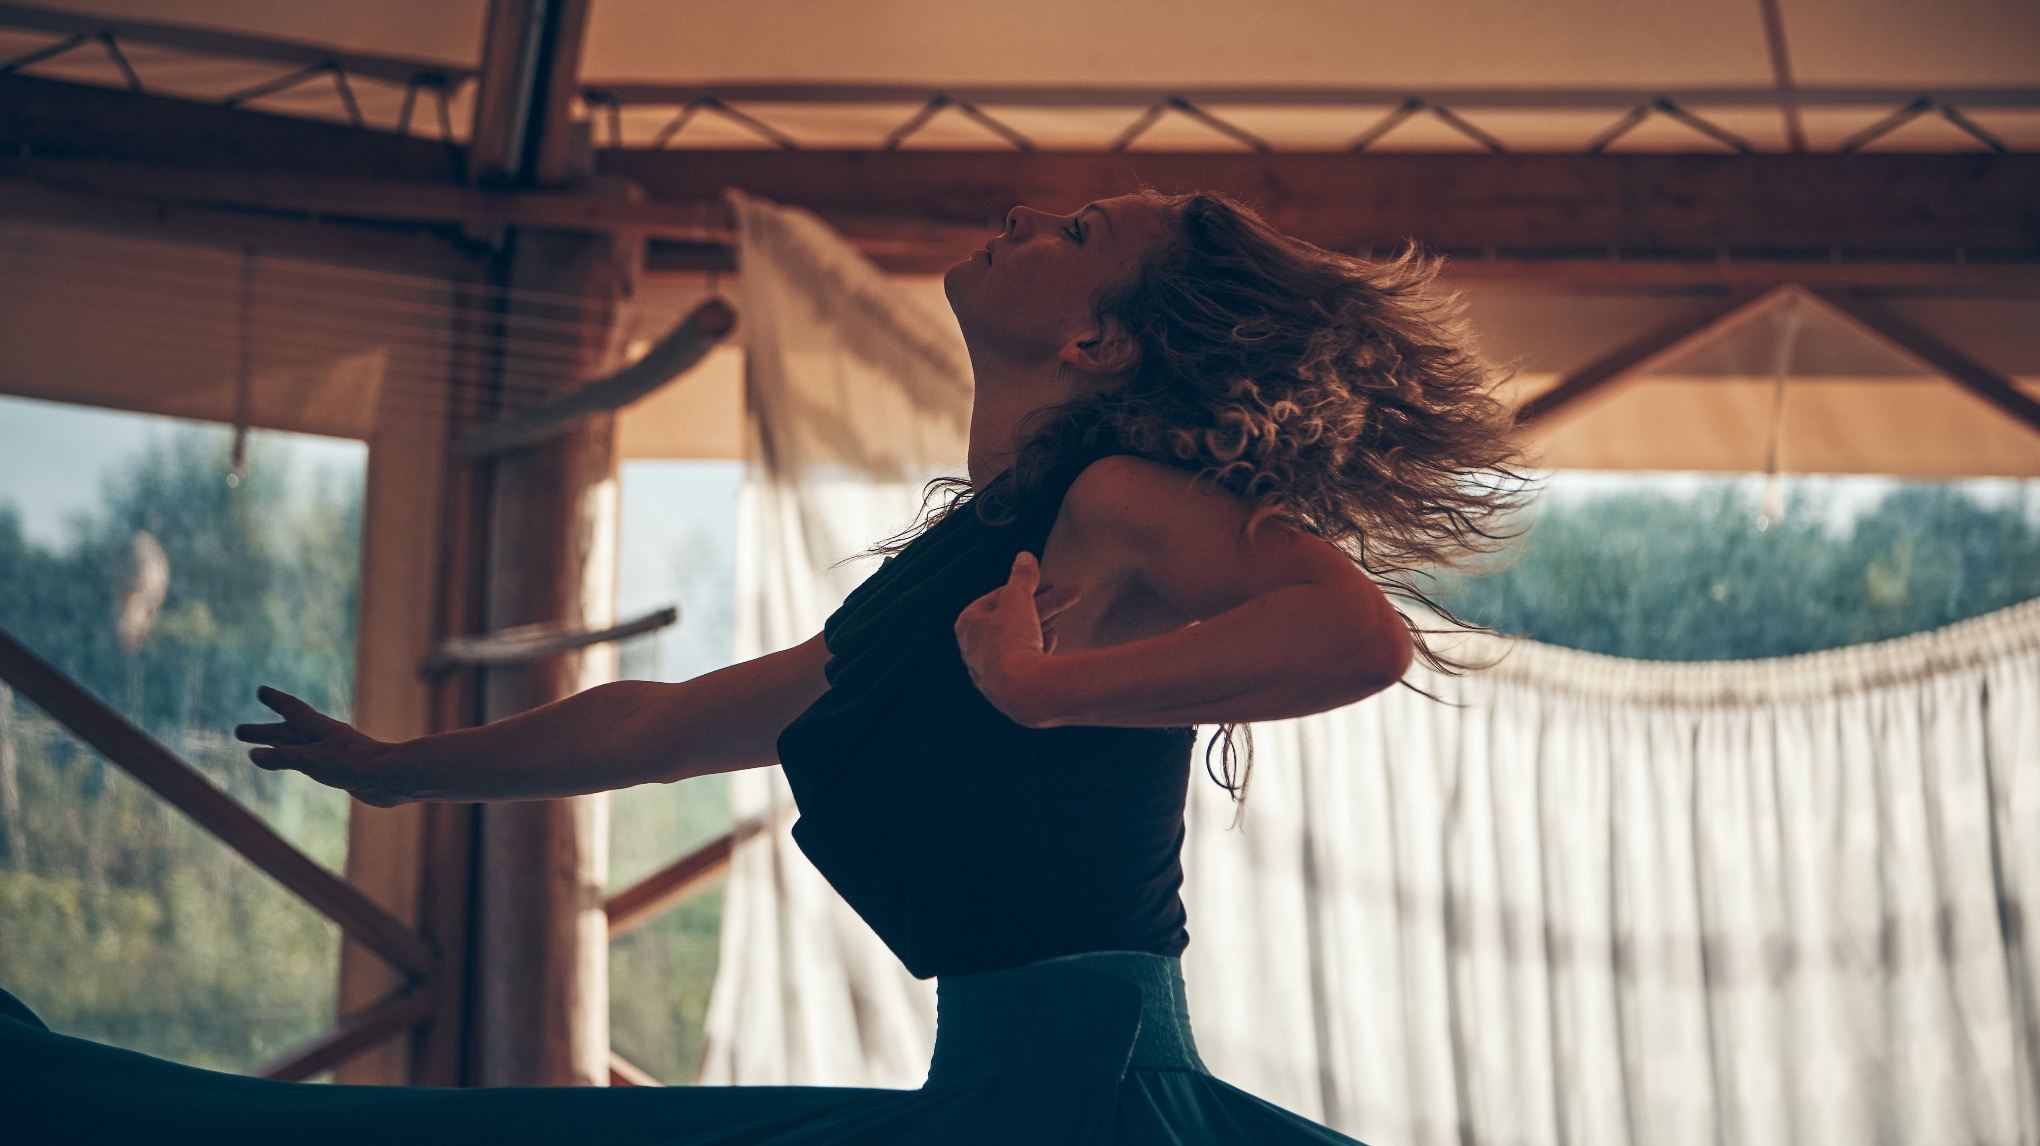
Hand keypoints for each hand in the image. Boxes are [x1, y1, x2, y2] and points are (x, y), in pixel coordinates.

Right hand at [234, 686, 407, 806]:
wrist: (391, 778)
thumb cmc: (354, 765)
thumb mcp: (312, 760)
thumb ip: (283, 757)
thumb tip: (254, 755)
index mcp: (319, 728)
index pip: (292, 709)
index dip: (276, 701)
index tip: (261, 691)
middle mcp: (324, 737)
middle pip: (288, 731)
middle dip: (264, 731)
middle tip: (240, 731)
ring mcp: (333, 753)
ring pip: (298, 747)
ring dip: (278, 746)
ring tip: (259, 749)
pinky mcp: (341, 769)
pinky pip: (310, 762)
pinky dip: (296, 761)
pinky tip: (297, 765)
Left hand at [954, 552, 1081, 727]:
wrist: (1022, 690)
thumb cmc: (1011, 639)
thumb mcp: (1018, 598)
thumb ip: (1022, 576)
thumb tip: (1024, 556)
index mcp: (969, 625)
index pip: (996, 598)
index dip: (1022, 586)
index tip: (1043, 581)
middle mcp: (976, 649)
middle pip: (1013, 618)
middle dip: (1044, 603)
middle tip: (1071, 593)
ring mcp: (992, 669)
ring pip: (1021, 638)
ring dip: (1045, 621)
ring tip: (1068, 610)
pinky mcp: (1010, 686)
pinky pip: (1024, 660)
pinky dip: (1039, 645)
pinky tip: (1053, 638)